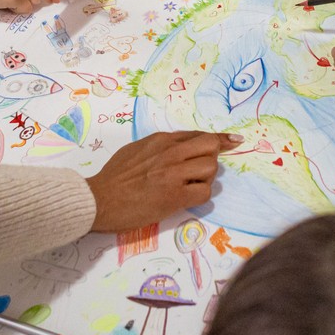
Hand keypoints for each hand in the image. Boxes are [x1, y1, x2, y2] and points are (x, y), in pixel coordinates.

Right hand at [86, 130, 237, 231]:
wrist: (100, 200)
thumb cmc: (114, 177)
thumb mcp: (136, 150)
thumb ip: (160, 146)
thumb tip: (182, 147)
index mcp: (161, 140)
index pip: (199, 135)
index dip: (219, 139)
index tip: (234, 141)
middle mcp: (170, 153)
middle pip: (211, 148)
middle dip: (211, 159)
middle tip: (198, 172)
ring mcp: (174, 174)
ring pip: (211, 169)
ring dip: (205, 179)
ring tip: (188, 187)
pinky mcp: (175, 197)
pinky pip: (205, 192)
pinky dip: (201, 196)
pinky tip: (187, 199)